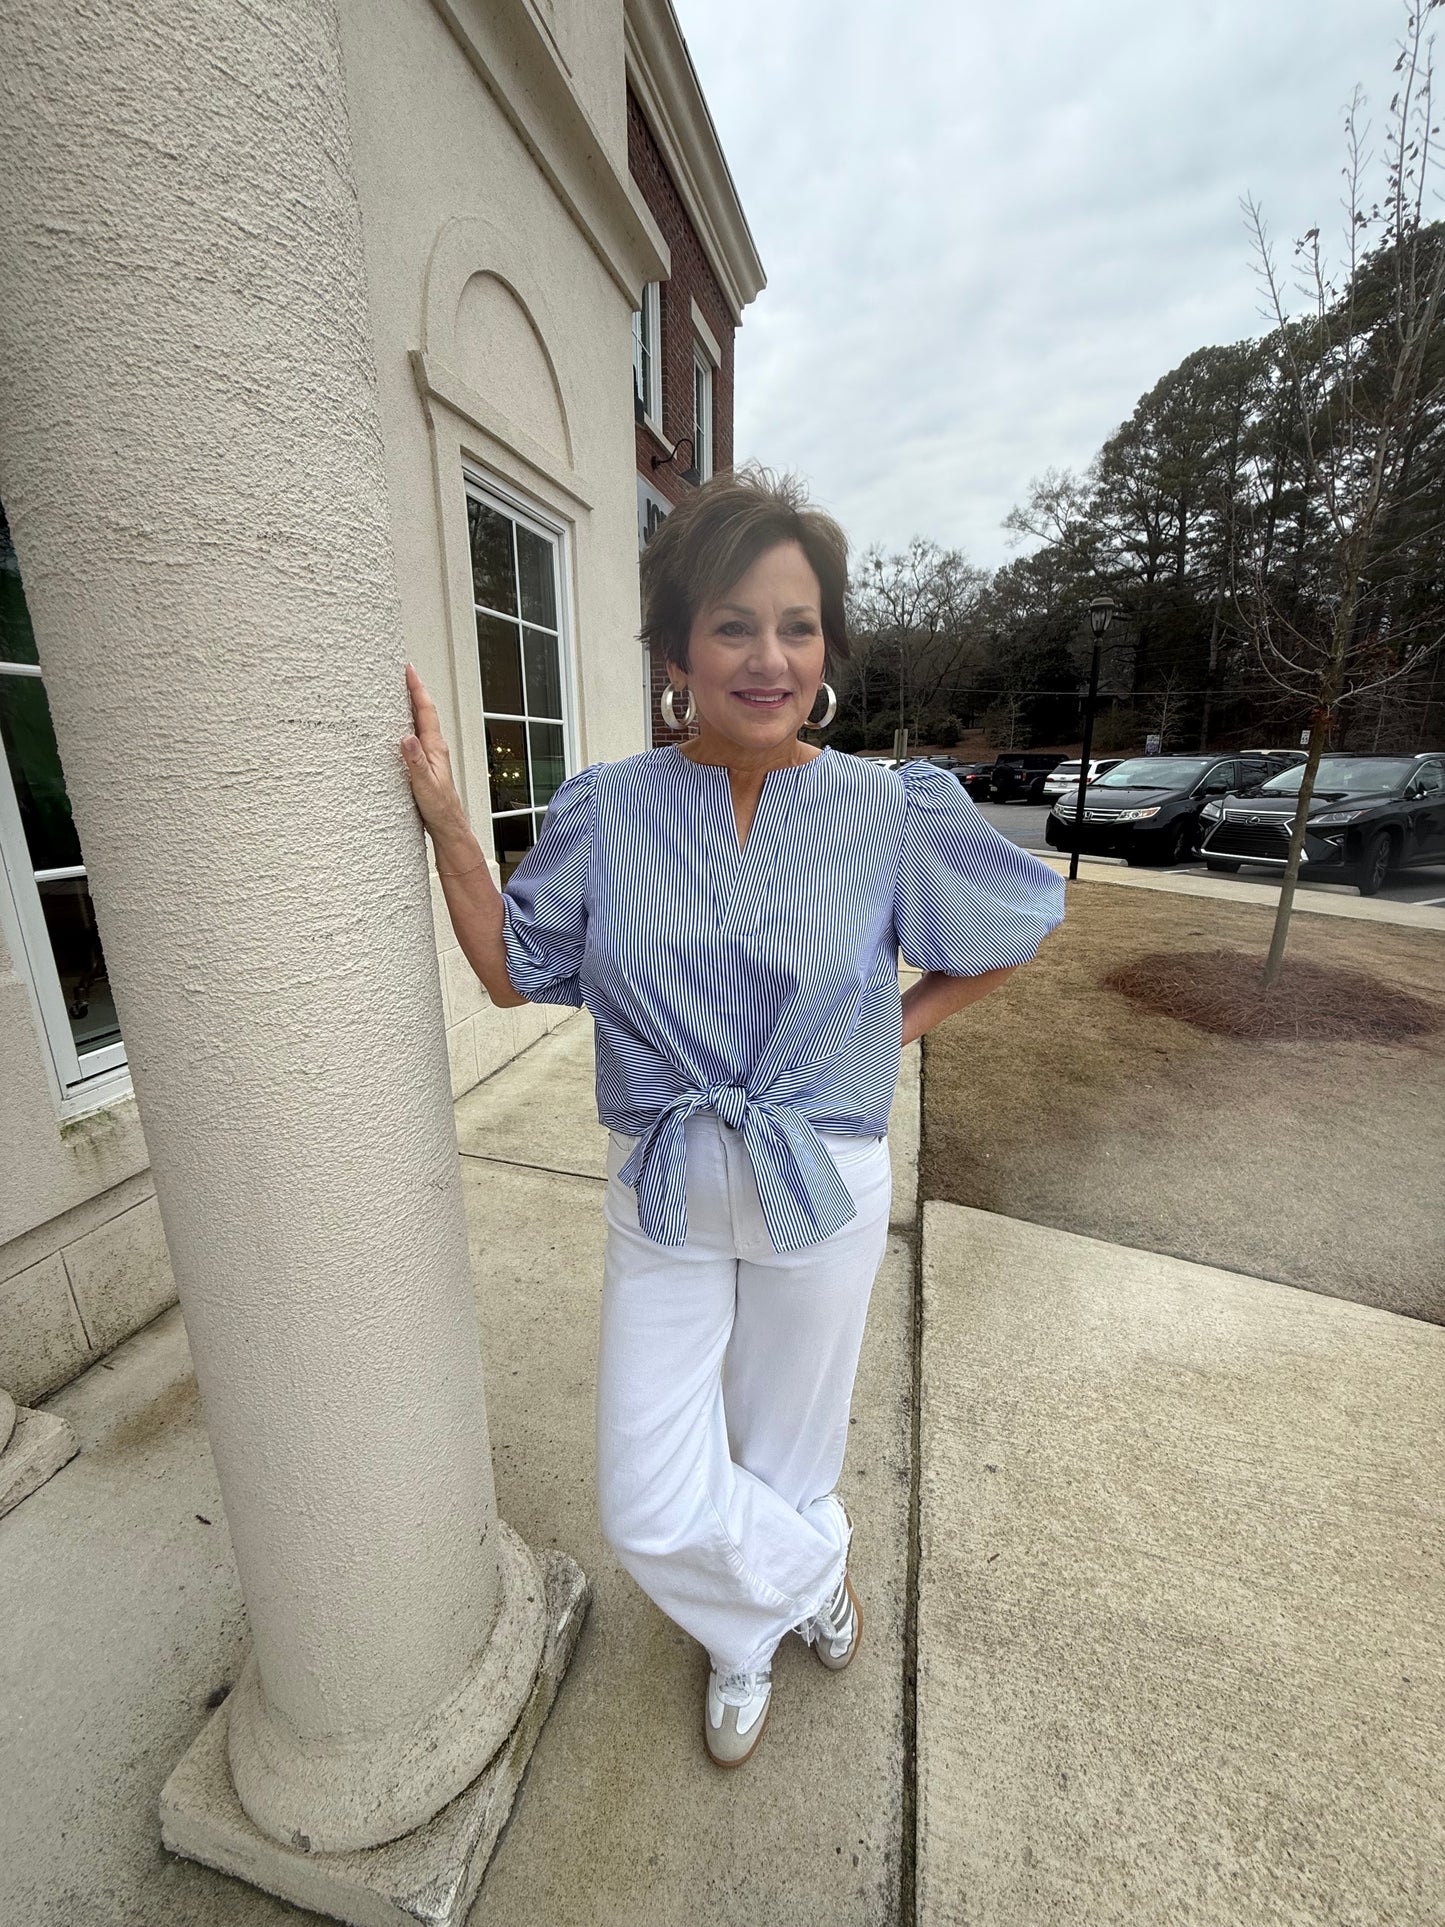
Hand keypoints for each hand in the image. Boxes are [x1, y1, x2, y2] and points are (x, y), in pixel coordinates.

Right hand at [400, 662, 468, 843]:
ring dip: (410, 706)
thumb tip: (406, 737)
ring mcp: (430, 755)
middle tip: (402, 673)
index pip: (425, 711)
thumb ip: (415, 762)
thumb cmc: (439, 809)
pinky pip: (415, 736)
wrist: (448, 827)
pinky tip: (398, 727)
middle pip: (423, 712)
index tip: (409, 670)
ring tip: (398, 692)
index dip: (417, 689)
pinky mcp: (424, 764)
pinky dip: (407, 724)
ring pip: (419, 723)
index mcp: (435, 748)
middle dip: (413, 691)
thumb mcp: (424, 786)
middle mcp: (434, 748)